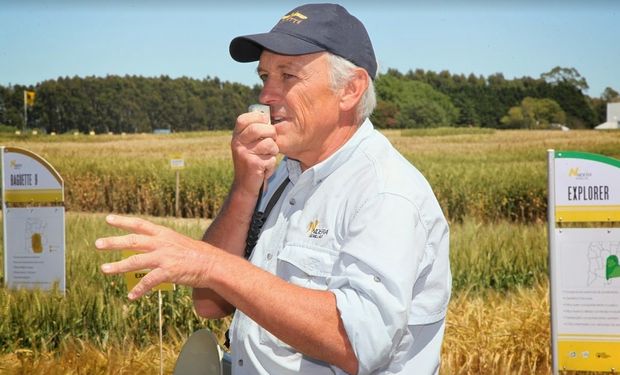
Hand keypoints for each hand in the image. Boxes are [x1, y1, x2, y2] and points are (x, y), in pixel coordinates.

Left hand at [96, 214, 213, 299]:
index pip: (140, 224)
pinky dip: (139, 289)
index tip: (108, 219)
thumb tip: (145, 251)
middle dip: (114, 242)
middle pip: (133, 241)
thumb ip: (161, 245)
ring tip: (104, 269)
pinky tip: (131, 296)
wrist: (212, 264)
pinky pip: (149, 281)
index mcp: (164, 234)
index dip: (124, 221)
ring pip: (135, 261)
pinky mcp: (168, 272)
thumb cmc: (196, 255)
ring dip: (118, 266)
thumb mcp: (178, 243)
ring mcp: (164, 257)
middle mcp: (162, 243)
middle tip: (97, 244)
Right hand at [231, 111, 277, 196]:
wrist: (245, 186)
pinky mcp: (252, 164)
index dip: (257, 117)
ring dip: (273, 152)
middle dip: (271, 133)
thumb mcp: (248, 145)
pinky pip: (271, 159)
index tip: (265, 121)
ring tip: (266, 158)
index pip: (244, 119)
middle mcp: (237, 143)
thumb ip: (254, 132)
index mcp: (236, 137)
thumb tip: (267, 115)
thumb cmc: (251, 162)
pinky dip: (271, 165)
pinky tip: (264, 169)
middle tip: (272, 141)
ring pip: (269, 144)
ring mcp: (244, 154)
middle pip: (259, 128)